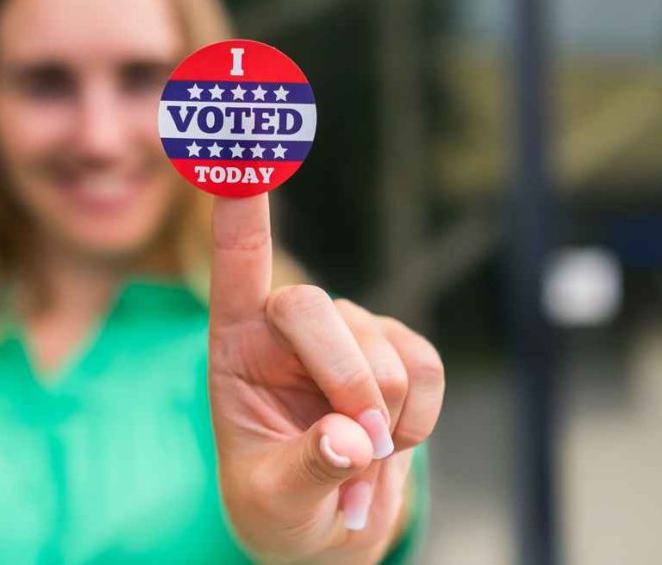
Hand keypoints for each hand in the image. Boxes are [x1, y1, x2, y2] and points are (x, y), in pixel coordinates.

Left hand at [207, 194, 444, 564]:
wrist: (327, 521)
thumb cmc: (277, 504)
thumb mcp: (274, 503)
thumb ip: (307, 470)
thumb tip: (355, 439)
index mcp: (234, 344)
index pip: (235, 260)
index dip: (240, 202)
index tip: (240, 141)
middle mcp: (286, 324)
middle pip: (316, 308)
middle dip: (348, 385)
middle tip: (360, 454)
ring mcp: (345, 329)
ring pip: (383, 351)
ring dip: (387, 423)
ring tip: (360, 467)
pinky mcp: (395, 345)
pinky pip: (427, 368)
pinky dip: (421, 419)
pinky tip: (393, 443)